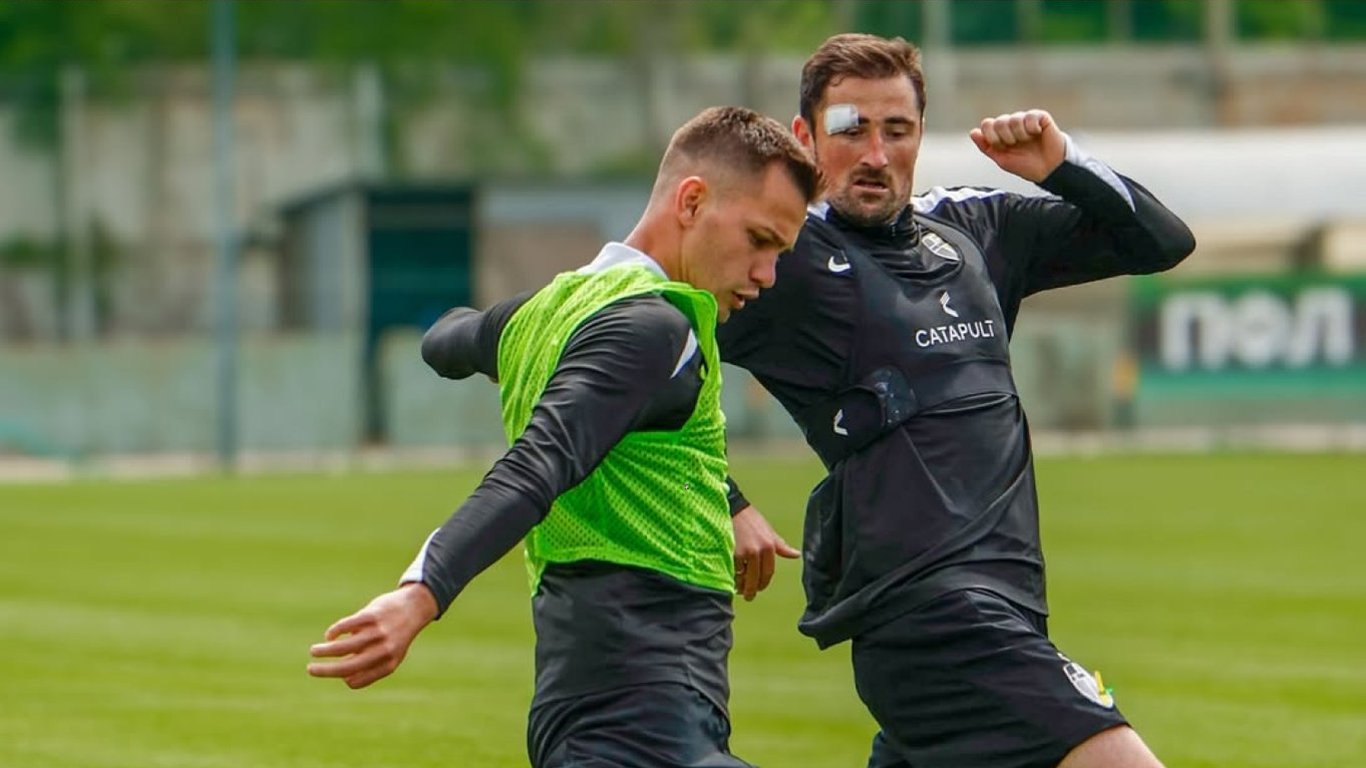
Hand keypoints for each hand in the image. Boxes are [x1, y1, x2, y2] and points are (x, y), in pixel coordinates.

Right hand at [307, 583, 438, 688]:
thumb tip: (344, 677)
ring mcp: (376, 633)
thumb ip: (371, 666)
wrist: (414, 607)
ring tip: (313, 651)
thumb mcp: (390, 654)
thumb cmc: (396, 635)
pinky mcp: (370, 616)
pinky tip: (330, 636)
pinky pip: (345, 627)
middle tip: (310, 670)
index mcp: (388, 664)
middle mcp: (383, 651)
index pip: (356, 681)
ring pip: (342, 647)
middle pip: (346, 667)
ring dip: (323, 651)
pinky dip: (333, 633)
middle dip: (324, 671)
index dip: (345, 678)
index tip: (341, 673)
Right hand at [731, 505, 799, 601]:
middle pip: (756, 579)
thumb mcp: (769, 531)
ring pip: (743, 577)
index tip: (759, 589)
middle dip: (752, 590)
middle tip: (749, 596)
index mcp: (769, 547)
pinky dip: (731, 578)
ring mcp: (743, 553)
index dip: (763, 584)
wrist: (731, 508)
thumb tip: (796, 555)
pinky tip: (730, 580)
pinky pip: (731, 571)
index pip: (768, 573)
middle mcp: (757, 551)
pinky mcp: (730, 552)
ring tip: (738, 590)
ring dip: (740, 586)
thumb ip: (781, 546)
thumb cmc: (750, 519)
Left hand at [969, 109, 1066, 182]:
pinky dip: (1032, 128)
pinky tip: (1038, 134)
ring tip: (1028, 141)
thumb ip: (986, 146)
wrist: (1048, 169)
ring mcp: (1026, 119)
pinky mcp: (1041, 117)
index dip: (992, 136)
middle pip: (999, 121)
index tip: (1002, 147)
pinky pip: (1030, 116)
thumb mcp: (1002, 159)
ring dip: (1020, 135)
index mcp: (1001, 133)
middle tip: (1016, 145)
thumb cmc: (1026, 165)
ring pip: (1014, 119)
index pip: (987, 124)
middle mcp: (1012, 124)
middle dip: (1006, 137)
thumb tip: (972, 132)